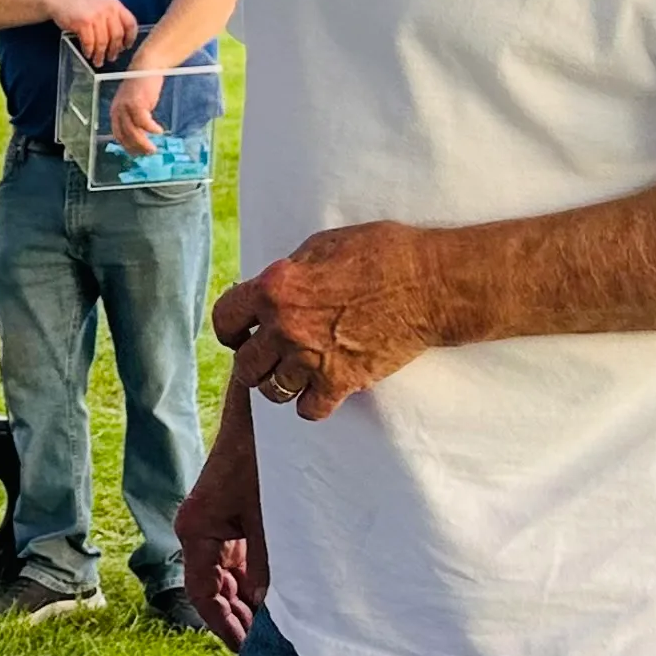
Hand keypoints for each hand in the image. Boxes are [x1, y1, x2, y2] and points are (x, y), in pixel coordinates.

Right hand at [47, 0, 139, 63]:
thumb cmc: (80, 6)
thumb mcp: (101, 6)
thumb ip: (112, 18)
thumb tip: (120, 40)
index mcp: (115, 5)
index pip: (130, 23)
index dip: (130, 38)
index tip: (126, 47)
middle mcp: (108, 9)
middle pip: (117, 35)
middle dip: (114, 50)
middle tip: (111, 57)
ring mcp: (95, 16)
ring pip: (103, 41)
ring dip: (100, 54)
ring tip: (98, 61)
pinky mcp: (83, 23)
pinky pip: (89, 42)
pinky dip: (89, 51)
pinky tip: (88, 54)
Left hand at [107, 70, 164, 155]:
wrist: (146, 67)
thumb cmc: (142, 86)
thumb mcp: (135, 105)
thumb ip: (134, 119)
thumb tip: (141, 137)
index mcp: (115, 112)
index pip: (118, 134)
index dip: (127, 146)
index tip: (137, 153)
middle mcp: (118, 110)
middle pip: (125, 136)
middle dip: (136, 148)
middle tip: (148, 153)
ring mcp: (126, 107)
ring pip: (133, 132)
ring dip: (144, 143)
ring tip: (153, 149)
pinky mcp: (137, 103)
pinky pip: (144, 122)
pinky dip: (151, 129)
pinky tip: (159, 132)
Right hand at [173, 408, 264, 649]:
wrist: (268, 414)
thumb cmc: (264, 459)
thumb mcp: (270, 520)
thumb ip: (268, 568)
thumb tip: (270, 611)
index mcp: (196, 530)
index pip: (203, 593)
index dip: (223, 626)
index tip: (244, 651)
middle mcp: (199, 529)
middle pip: (213, 587)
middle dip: (236, 618)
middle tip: (263, 647)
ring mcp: (215, 522)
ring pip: (227, 574)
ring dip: (246, 599)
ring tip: (271, 628)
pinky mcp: (231, 513)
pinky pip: (237, 557)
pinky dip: (252, 577)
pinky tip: (271, 595)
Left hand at [210, 219, 448, 419]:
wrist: (431, 283)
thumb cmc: (383, 254)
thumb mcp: (322, 245)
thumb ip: (288, 271)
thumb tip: (270, 289)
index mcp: (275, 288)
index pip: (224, 318)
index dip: (229, 329)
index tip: (237, 335)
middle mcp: (285, 326)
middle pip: (244, 364)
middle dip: (253, 360)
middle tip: (268, 357)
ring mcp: (311, 357)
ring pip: (271, 390)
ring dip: (279, 384)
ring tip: (293, 374)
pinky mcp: (341, 381)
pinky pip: (308, 409)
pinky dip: (310, 404)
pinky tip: (318, 391)